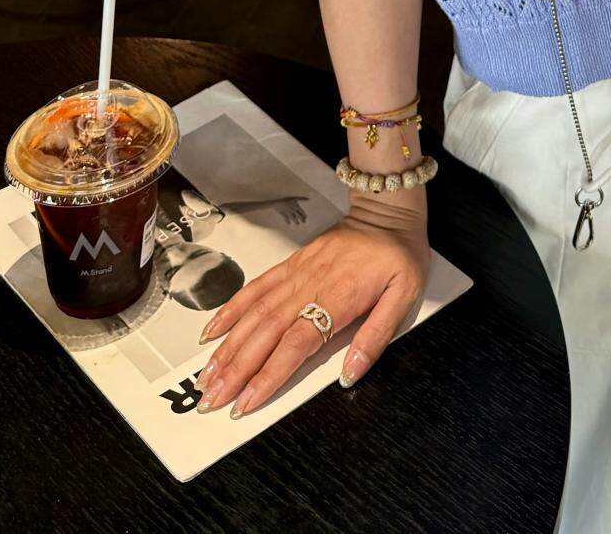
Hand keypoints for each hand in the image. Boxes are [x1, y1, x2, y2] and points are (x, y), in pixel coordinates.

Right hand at [195, 190, 430, 415]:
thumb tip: (349, 375)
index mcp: (338, 298)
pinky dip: (231, 309)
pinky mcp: (289, 265)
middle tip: (212, 400)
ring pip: (254, 314)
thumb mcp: (403, 296)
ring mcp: (295, 275)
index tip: (247, 401)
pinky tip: (213, 330)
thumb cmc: (397, 254)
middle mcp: (309, 287)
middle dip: (237, 369)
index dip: (269, 374)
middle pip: (266, 333)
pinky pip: (255, 288)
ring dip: (228, 346)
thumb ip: (376, 337)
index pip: (297, 343)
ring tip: (207, 375)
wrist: (386, 209)